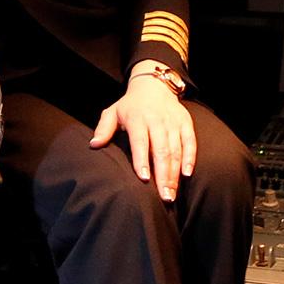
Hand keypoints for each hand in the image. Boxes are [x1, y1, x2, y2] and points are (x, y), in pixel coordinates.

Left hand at [90, 76, 196, 202]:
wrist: (154, 85)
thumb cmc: (130, 105)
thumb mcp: (113, 112)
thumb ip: (103, 129)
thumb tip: (94, 145)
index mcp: (138, 118)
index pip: (140, 142)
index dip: (142, 160)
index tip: (144, 179)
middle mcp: (157, 120)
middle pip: (161, 150)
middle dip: (163, 175)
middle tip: (163, 197)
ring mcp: (173, 122)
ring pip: (176, 150)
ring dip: (175, 173)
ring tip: (172, 193)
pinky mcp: (185, 123)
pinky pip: (190, 142)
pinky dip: (189, 158)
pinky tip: (186, 174)